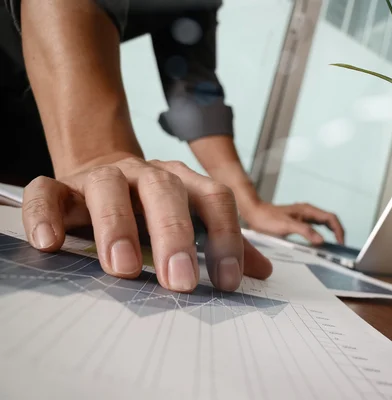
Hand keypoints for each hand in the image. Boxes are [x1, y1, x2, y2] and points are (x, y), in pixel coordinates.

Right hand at [21, 155, 271, 292]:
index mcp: (183, 182)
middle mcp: (145, 175)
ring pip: (109, 188)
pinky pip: (48, 192)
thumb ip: (223, 243)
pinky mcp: (62, 186)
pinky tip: (51, 243)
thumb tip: (263, 272)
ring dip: (117, 227)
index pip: (213, 199)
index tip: (227, 282)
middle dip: (175, 234)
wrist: (103, 171)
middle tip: (181, 281)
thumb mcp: (191, 220)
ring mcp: (103, 177)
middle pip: (164, 192)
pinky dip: (46, 214)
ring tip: (124, 268)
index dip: (225, 237)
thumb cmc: (152, 206)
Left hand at [242, 202, 344, 244]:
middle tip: (340, 245)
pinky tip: (319, 242)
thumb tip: (321, 240)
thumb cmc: (268, 218)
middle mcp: (308, 211)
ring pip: (323, 223)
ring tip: (334, 245)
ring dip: (331, 232)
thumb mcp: (287, 226)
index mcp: (308, 210)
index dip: (338, 230)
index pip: (331, 218)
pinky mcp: (299, 220)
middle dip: (338, 231)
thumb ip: (305, 232)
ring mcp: (304, 215)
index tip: (341, 242)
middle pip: (330, 220)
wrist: (255, 213)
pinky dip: (321, 233)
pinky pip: (315, 226)